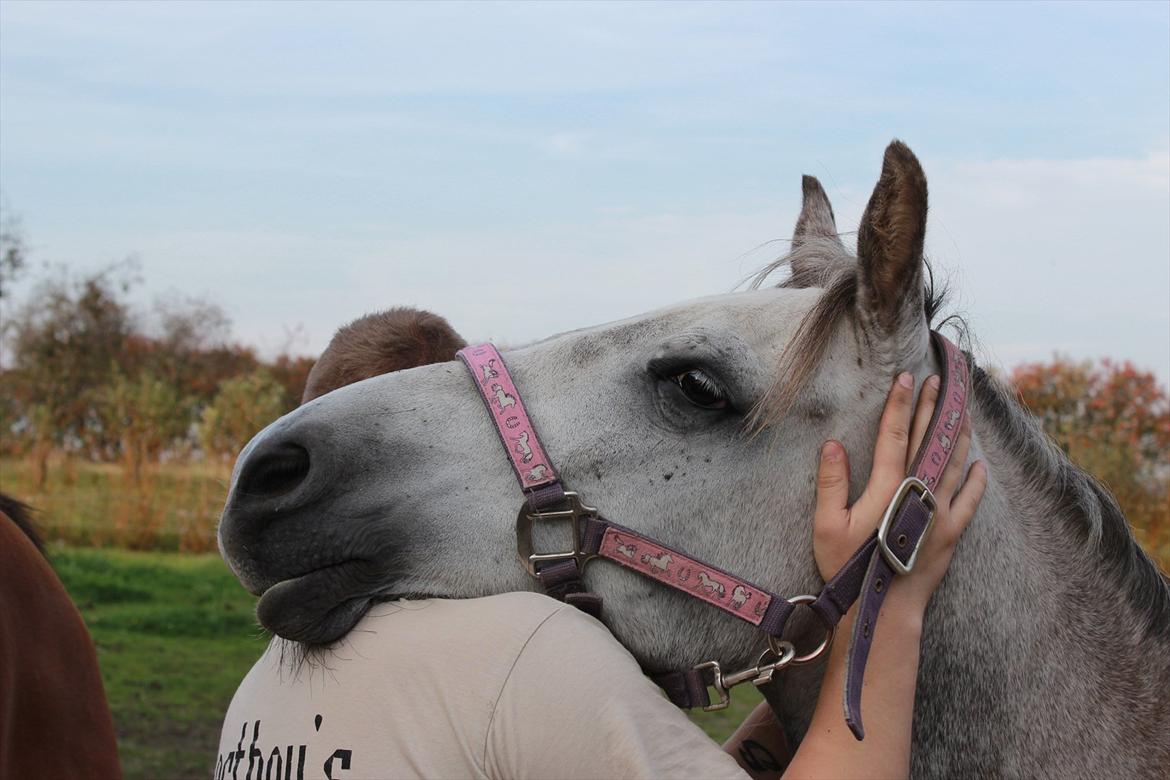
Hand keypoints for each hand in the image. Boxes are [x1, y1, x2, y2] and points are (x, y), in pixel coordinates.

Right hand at [812, 372, 986, 606]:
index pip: (894, 435)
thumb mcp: (827, 525)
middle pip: (927, 440)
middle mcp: (918, 491)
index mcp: (887, 486)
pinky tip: (981, 464)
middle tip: (940, 381)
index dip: (901, 404)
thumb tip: (833, 444)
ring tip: (962, 409)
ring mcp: (940, 511)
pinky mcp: (952, 531)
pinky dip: (977, 479)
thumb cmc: (850, 568)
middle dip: (933, 407)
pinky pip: (970, 498)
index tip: (908, 378)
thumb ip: (830, 483)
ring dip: (958, 433)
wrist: (885, 607)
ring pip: (953, 462)